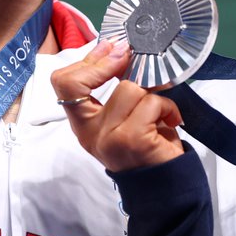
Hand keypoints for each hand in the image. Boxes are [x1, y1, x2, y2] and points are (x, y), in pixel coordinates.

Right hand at [50, 41, 184, 171]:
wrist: (165, 187)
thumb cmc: (146, 146)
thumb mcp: (123, 117)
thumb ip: (115, 89)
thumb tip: (117, 49)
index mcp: (83, 124)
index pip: (63, 84)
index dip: (87, 61)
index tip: (112, 48)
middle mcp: (89, 133)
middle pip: (85, 83)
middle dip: (113, 62)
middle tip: (136, 57)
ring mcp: (109, 138)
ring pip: (128, 89)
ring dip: (152, 90)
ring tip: (162, 106)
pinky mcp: (134, 140)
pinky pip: (151, 103)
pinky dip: (168, 107)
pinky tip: (171, 120)